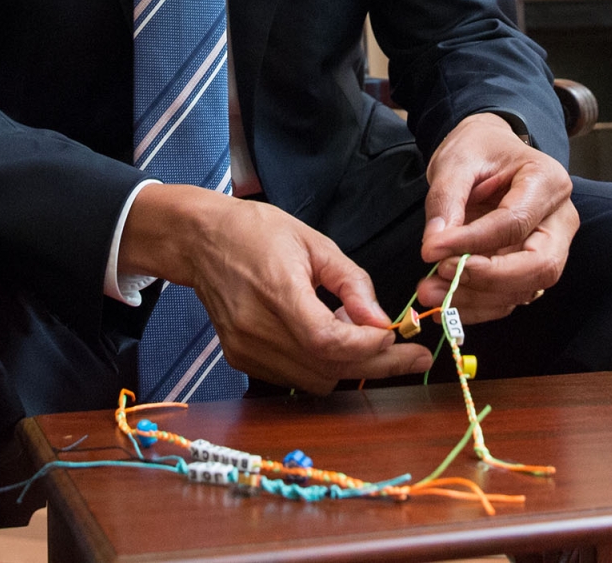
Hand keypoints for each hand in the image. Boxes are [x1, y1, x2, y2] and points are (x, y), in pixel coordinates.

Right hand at [118, 185, 432, 392]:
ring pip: (314, 380)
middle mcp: (257, 329)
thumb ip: (352, 283)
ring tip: (358, 333)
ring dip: (347, 364)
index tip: (398, 337)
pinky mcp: (240, 358)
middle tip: (411, 355)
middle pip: (326, 368)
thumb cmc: (257, 232)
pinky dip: (320, 365)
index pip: (327, 341)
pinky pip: (293, 377)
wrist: (201, 240)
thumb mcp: (315, 243)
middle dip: (375, 364)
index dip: (367, 346)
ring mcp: (245, 349)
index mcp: (277, 291)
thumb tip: (382, 321)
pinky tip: (328, 337)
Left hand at [418, 112, 577, 324]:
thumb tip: (434, 245)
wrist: (488, 153)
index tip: (431, 250)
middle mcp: (560, 219)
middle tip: (440, 274)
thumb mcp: (457, 160)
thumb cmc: (478, 150)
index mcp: (548, 181)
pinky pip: (512, 297)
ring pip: (525, 288)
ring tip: (430, 291)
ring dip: (476, 298)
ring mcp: (552, 247)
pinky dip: (478, 305)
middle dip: (487, 278)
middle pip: (539, 265)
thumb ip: (446, 199)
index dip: (472, 242)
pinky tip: (446, 300)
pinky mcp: (532, 268)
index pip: (515, 223)